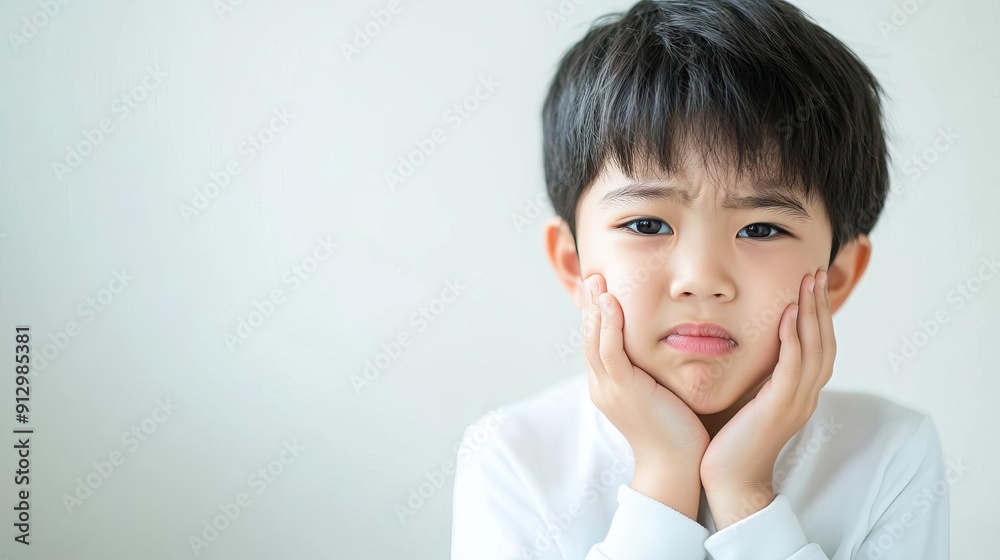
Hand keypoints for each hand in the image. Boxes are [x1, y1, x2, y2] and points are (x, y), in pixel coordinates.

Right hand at [582, 273, 708, 518]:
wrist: (677, 466)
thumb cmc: (677, 433)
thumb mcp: (661, 394)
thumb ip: (655, 373)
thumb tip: (665, 353)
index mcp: (609, 387)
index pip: (596, 344)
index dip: (597, 316)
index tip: (603, 291)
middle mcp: (602, 386)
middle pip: (588, 338)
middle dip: (591, 306)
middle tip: (594, 277)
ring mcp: (609, 389)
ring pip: (593, 340)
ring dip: (595, 308)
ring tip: (598, 281)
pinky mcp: (623, 390)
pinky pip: (609, 351)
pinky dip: (608, 325)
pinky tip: (611, 303)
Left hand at [700, 269, 835, 528]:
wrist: (729, 479)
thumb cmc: (730, 440)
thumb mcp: (747, 399)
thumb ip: (755, 375)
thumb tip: (746, 345)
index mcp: (799, 394)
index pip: (818, 346)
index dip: (818, 314)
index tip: (812, 283)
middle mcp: (805, 396)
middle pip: (824, 342)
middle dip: (821, 305)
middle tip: (817, 272)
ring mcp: (796, 403)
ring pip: (814, 350)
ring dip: (812, 313)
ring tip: (808, 283)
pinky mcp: (779, 409)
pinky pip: (792, 368)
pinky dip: (793, 339)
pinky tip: (788, 315)